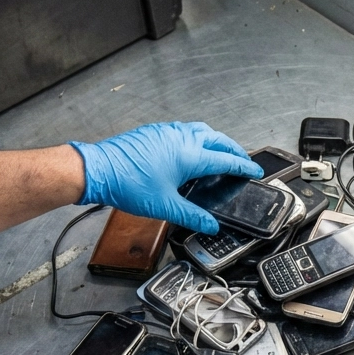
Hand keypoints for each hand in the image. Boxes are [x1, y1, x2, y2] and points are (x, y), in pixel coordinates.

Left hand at [71, 121, 260, 233]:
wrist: (99, 170)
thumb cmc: (128, 184)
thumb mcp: (166, 207)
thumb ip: (193, 216)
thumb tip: (210, 225)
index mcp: (189, 155)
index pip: (226, 159)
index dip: (244, 166)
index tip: (254, 170)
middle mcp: (181, 139)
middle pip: (218, 139)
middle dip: (234, 149)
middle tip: (242, 160)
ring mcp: (167, 132)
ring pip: (201, 130)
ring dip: (216, 139)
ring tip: (221, 151)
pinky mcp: (154, 132)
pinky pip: (184, 130)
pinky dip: (197, 136)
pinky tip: (192, 148)